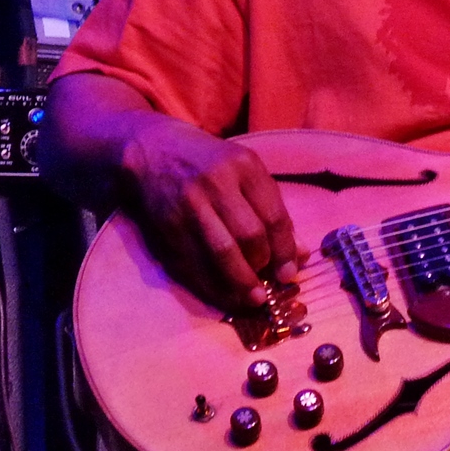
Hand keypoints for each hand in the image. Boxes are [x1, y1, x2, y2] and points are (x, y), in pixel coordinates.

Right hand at [118, 118, 305, 311]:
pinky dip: (211, 285)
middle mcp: (216, 185)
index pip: (273, 216)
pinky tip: (225, 296)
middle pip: (249, 236)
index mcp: (244, 167)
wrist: (150, 151)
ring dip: (240, 282)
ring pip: (221, 253)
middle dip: (263, 266)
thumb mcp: (246, 171)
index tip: (290, 273)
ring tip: (253, 299)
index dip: (285, 251)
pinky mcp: (166, 226)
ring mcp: (188, 206)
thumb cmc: (210, 162)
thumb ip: (271, 209)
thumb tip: (299, 255)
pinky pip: (193, 263)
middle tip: (271, 284)